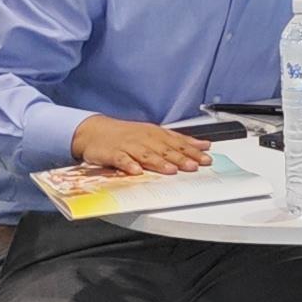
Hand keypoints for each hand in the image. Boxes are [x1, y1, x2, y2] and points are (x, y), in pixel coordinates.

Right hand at [69, 114, 211, 176]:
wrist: (95, 131)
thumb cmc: (128, 134)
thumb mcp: (154, 134)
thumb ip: (178, 140)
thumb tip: (203, 145)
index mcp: (156, 134)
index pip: (178, 143)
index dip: (193, 151)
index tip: (206, 159)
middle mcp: (144, 139)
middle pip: (165, 149)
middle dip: (181, 158)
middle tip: (194, 166)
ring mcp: (128, 146)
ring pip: (146, 154)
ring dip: (158, 163)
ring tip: (170, 170)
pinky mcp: (113, 153)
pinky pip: (122, 160)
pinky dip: (129, 165)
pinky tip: (136, 171)